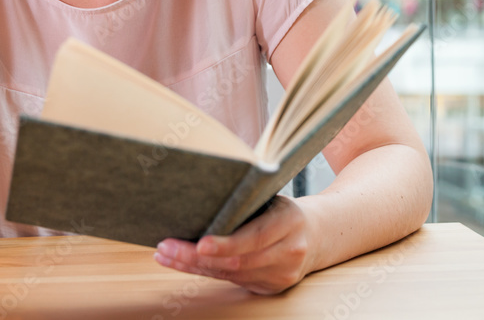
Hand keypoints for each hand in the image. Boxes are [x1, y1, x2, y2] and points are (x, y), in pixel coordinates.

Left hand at [154, 195, 316, 294]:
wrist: (317, 235)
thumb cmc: (283, 210)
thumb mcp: (272, 198)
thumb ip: (247, 201)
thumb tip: (203, 196)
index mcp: (290, 222)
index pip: (255, 238)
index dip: (226, 244)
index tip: (199, 243)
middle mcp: (289, 252)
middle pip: (238, 261)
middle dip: (197, 257)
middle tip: (167, 248)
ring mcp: (282, 274)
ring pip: (231, 275)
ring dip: (194, 266)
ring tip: (166, 254)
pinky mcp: (272, 287)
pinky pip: (233, 282)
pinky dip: (206, 272)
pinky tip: (183, 264)